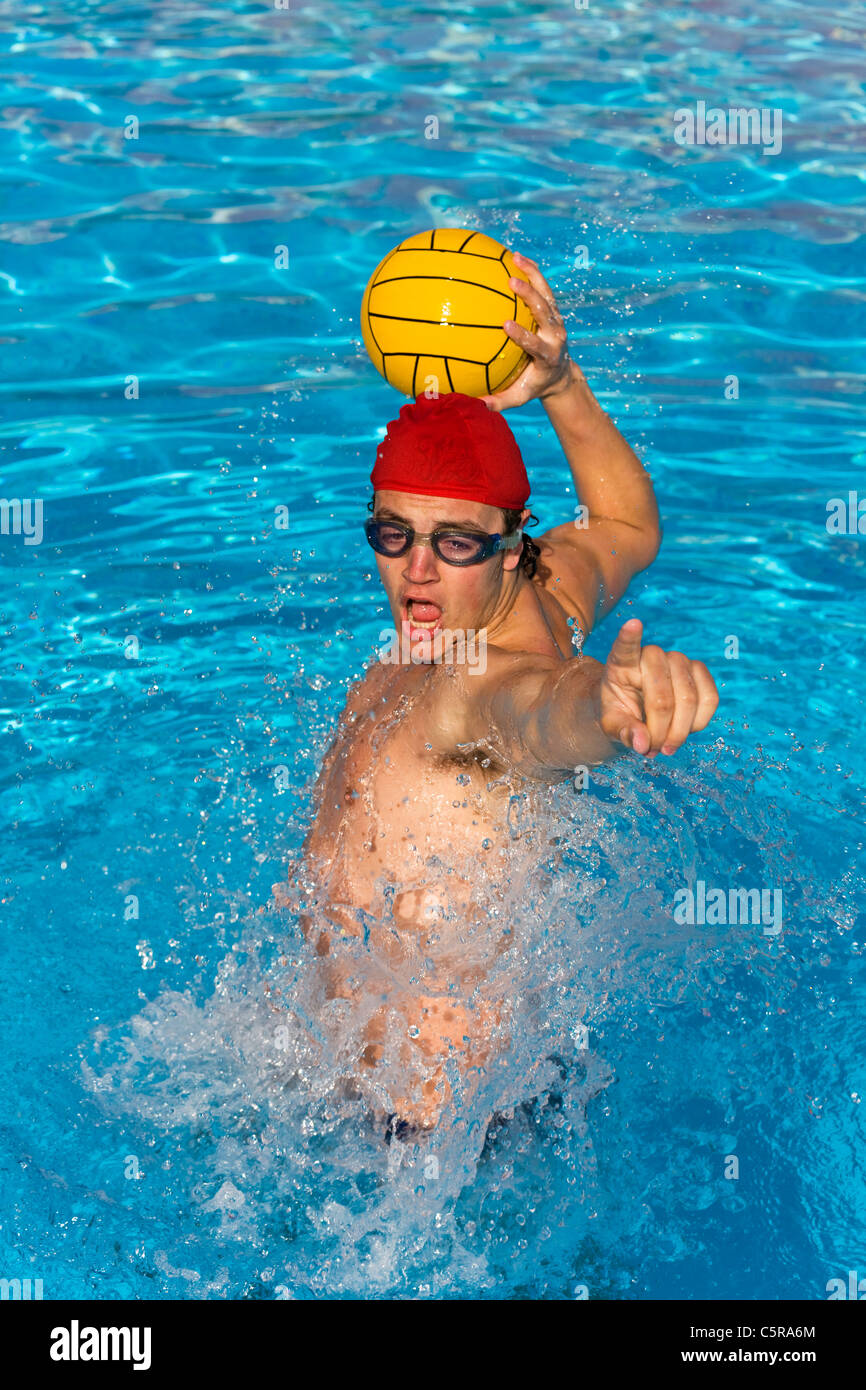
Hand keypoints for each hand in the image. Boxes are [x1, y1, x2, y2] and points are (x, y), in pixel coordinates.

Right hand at [480, 252, 576, 411]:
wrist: (560, 373)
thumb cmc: (534, 385)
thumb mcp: (520, 397)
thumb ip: (500, 401)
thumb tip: (476, 405)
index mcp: (548, 356)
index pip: (535, 343)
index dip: (523, 334)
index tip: (506, 324)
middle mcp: (556, 335)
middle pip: (544, 311)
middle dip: (530, 296)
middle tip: (511, 282)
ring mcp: (557, 320)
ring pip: (547, 293)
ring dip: (532, 275)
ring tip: (515, 258)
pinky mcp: (554, 310)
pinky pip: (544, 287)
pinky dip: (532, 271)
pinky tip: (515, 257)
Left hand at [599, 618, 718, 756]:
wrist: (638, 712)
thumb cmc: (620, 713)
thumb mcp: (612, 725)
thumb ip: (623, 732)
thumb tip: (641, 743)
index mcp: (621, 664)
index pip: (625, 648)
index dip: (629, 637)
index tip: (632, 624)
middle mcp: (652, 655)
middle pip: (663, 698)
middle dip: (660, 732)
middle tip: (652, 750)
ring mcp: (678, 660)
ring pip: (689, 699)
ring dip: (680, 732)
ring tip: (665, 746)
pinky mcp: (699, 670)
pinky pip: (710, 698)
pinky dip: (699, 722)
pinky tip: (685, 729)